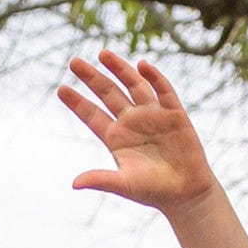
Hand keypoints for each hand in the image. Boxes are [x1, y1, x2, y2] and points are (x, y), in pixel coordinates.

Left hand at [58, 51, 214, 217]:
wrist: (186, 194)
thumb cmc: (154, 192)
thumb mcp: (124, 185)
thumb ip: (101, 180)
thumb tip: (74, 184)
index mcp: (116, 138)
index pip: (92, 116)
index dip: (77, 103)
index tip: (61, 89)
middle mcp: (132, 122)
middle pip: (108, 94)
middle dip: (92, 78)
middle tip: (73, 62)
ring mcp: (152, 114)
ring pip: (132, 85)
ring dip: (119, 68)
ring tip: (102, 54)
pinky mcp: (173, 112)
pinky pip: (162, 89)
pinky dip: (153, 76)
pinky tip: (142, 65)